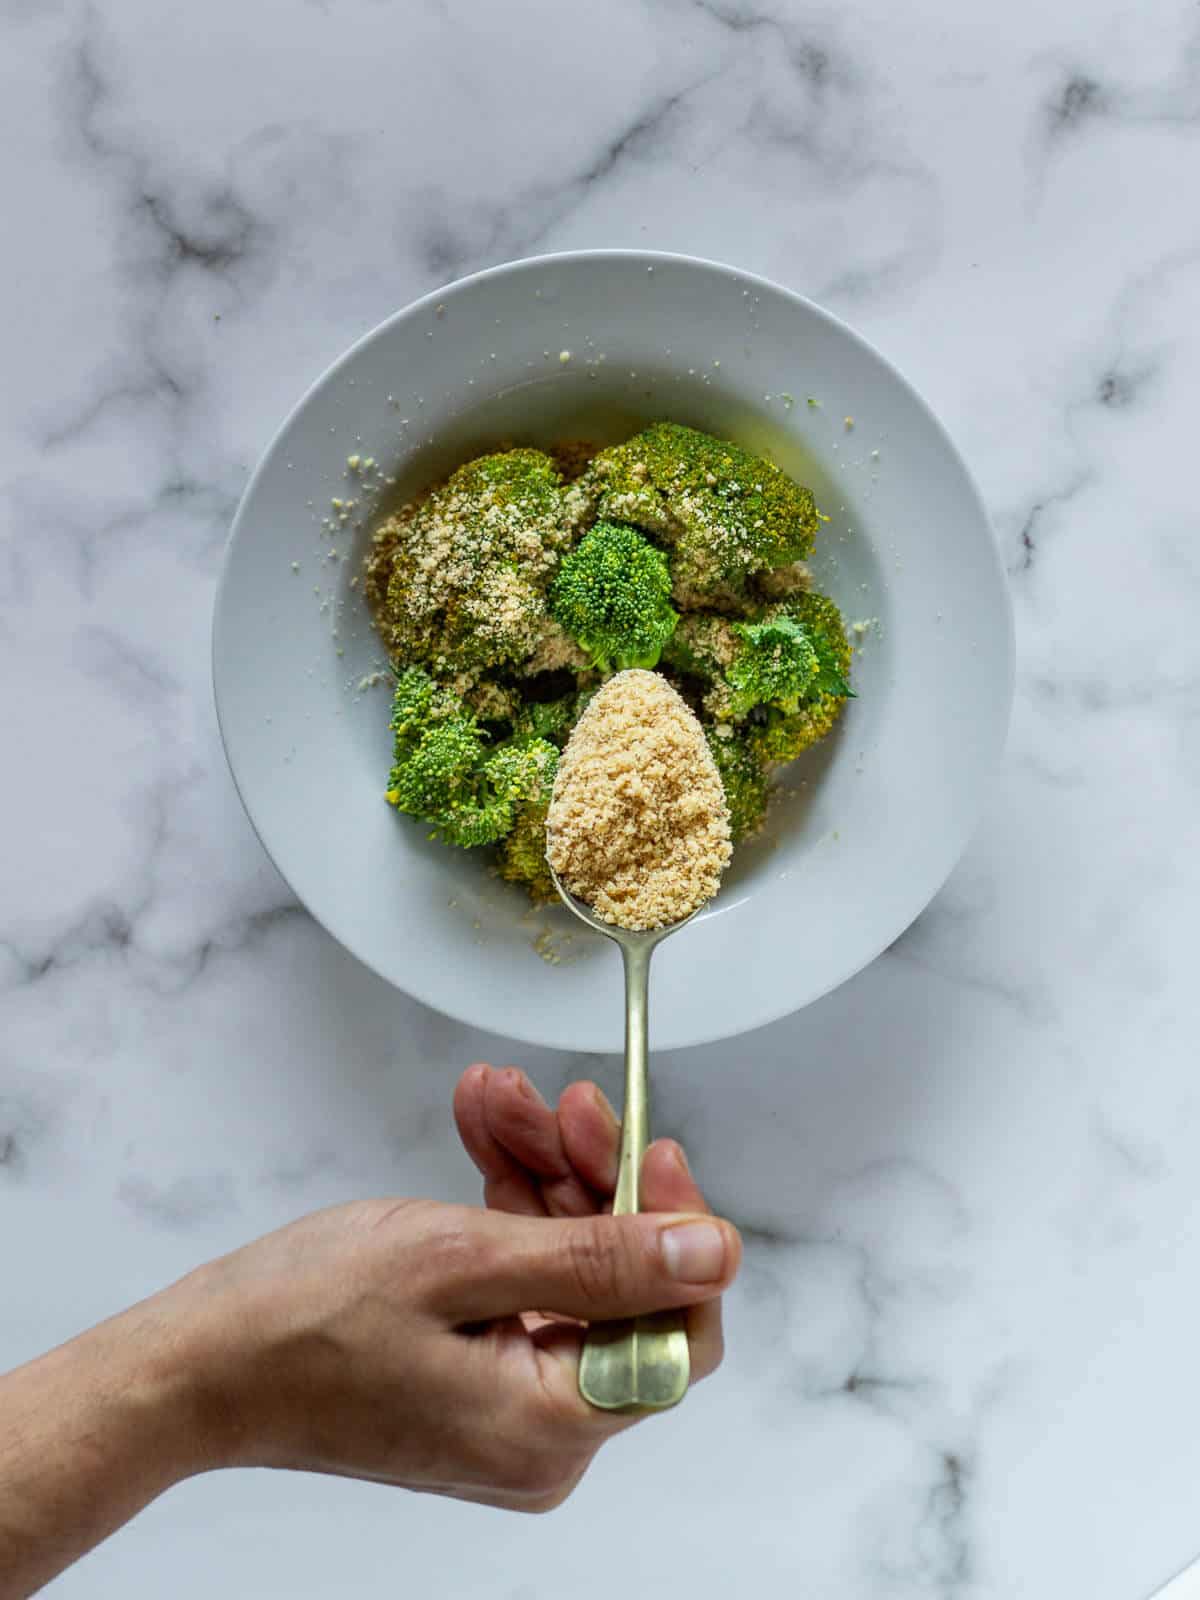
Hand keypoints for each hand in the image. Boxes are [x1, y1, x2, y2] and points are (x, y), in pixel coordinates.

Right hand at [162, 1065, 739, 1511]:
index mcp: (552, 1428)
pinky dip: (503, 1206)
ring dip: (539, 1173)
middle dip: (588, 1176)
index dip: (672, 1229)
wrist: (195, 1366)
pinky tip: (482, 1133)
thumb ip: (600, 1259)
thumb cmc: (303, 1320)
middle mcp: (541, 1434)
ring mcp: (505, 1406)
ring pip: (566, 1267)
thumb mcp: (462, 1261)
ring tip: (497, 1098)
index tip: (646, 1146)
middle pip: (618, 1285)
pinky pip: (519, 1280)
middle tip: (556, 1100)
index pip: (676, 1329)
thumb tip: (716, 1254)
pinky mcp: (472, 1376)